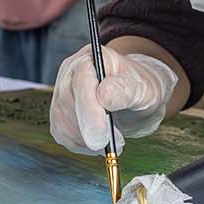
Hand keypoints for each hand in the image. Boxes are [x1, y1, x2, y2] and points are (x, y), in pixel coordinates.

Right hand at [49, 46, 177, 154]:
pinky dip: (83, 146)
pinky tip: (102, 142)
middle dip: (89, 129)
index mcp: (92, 58)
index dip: (89, 110)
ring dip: (87, 140)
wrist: (136, 97)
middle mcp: (70, 74)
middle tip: (115, 143)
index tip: (102, 136)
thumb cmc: (140, 88)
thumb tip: (103, 96)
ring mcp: (62, 94)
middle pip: (67, 103)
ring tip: (115, 139)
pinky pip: (64, 135)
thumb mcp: (143, 87)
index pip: (82, 81)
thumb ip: (125, 90)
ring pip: (62, 123)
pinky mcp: (60, 116)